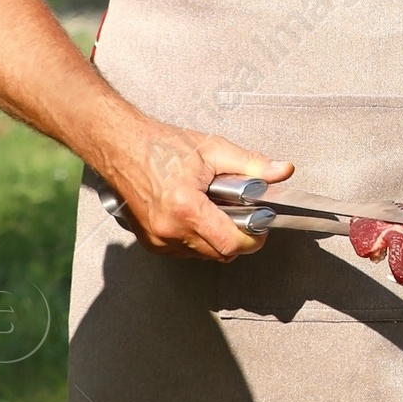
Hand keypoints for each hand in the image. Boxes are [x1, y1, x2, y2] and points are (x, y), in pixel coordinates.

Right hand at [103, 124, 293, 261]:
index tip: (258, 225)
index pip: (230, 244)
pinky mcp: (151, 243)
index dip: (252, 237)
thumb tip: (282, 171)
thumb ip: (251, 164)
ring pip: (204, 255)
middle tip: (238, 212)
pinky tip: (195, 214)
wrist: (120, 146)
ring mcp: (158, 240)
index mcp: (186, 208)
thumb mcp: (212, 149)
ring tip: (214, 209)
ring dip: (216, 238)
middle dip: (236, 237)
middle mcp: (169, 230)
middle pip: (220, 254)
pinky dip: (197, 238)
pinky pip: (186, 252)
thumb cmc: (160, 146)